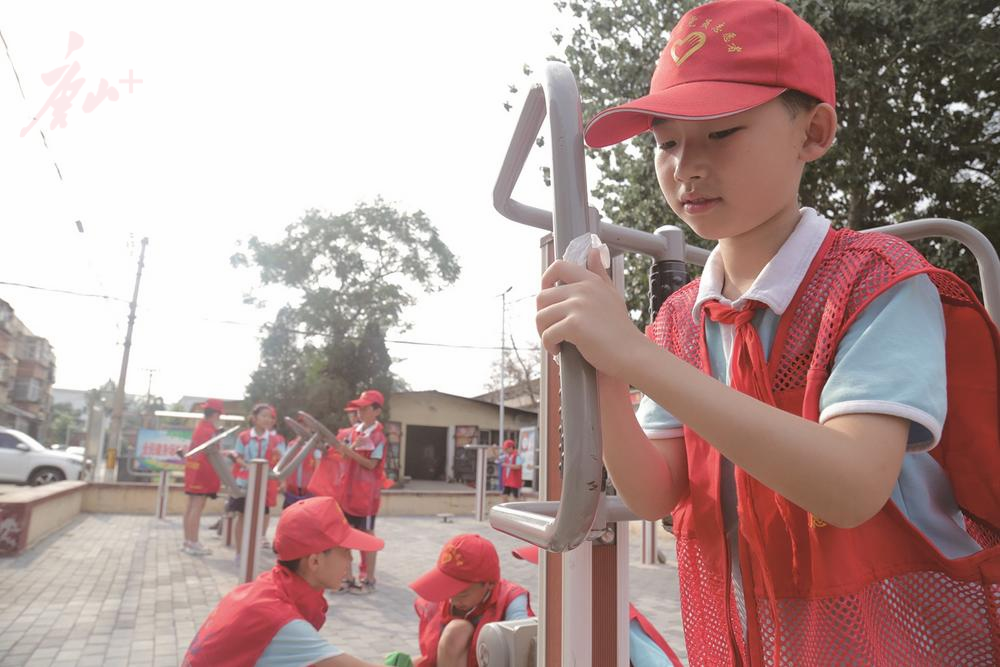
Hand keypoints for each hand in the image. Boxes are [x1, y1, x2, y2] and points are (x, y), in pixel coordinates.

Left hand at [536, 248, 648, 378]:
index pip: (558, 266)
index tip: (548, 300)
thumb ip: (599, 273)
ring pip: (541, 316)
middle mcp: (583, 289)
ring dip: (543, 332)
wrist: (632, 354)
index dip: (545, 281)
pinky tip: (559, 351)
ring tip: (556, 342)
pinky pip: (547, 334)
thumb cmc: (620, 330)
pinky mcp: (575, 325)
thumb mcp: (611, 294)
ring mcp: (579, 306)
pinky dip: (549, 345)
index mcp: (590, 280)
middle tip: (551, 329)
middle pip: (542, 296)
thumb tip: (593, 251)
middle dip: (542, 315)